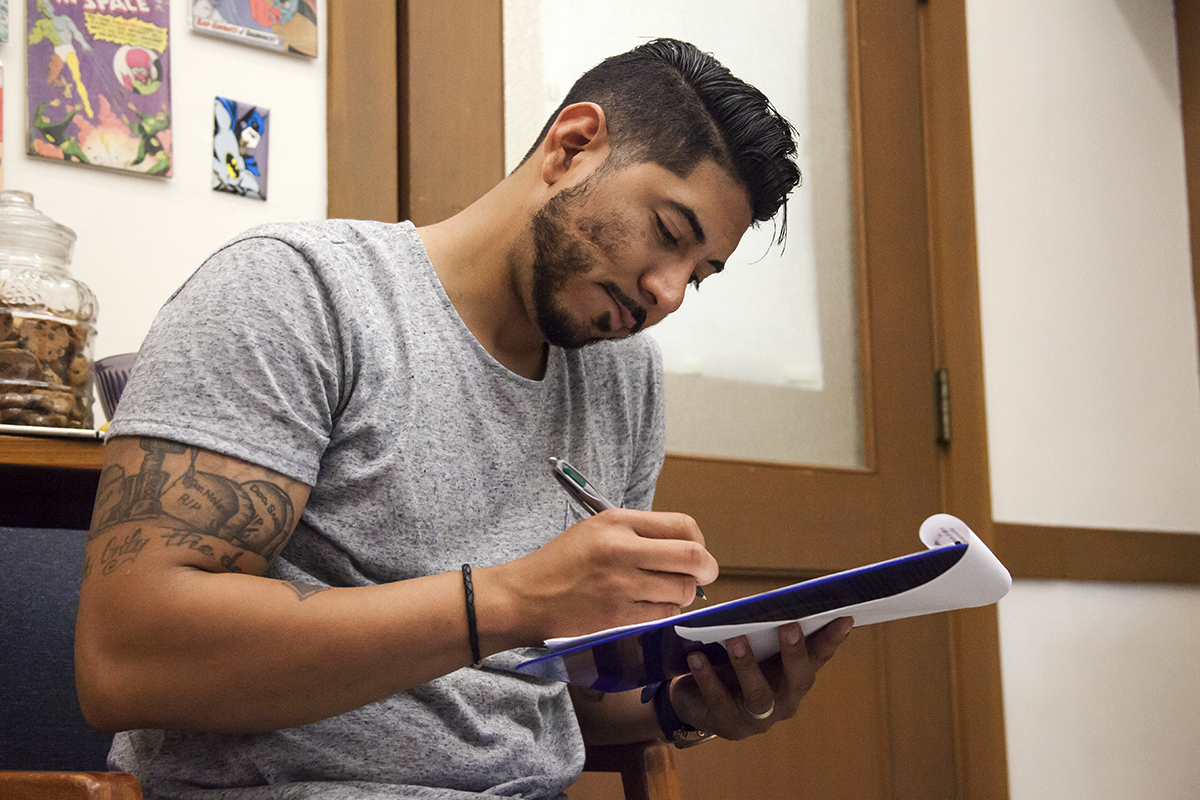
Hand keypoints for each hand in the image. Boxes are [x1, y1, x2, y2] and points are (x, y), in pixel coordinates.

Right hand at [485, 508, 718, 644]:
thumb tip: (687, 548)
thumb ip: (639, 533)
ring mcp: (620, 585)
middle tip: (703, 577)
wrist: (523, 597)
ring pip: (682, 591)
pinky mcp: (617, 617)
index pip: (683, 525)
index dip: (700, 542)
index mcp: (617, 522)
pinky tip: (648, 609)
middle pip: (692, 557)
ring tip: (663, 594)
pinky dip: (664, 614)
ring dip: (682, 596)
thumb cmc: (561, 563)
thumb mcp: (596, 530)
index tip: (697, 553)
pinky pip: (663, 615)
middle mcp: (621, 550)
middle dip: (706, 570)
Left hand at [669, 617, 852, 740]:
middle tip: (789, 625)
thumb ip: (763, 630)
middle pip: (798, 679)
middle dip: (795, 652)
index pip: (818, 657)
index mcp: (794, 677)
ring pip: (759, 694)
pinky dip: (708, 676)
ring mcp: (758, 718)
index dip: (832, 639)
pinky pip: (718, 700)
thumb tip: (771, 600)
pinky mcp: (728, 725)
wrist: (694, 700)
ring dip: (748, 665)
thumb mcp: (750, 646)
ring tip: (735, 639)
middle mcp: (784, 700)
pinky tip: (697, 656)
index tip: (844, 617)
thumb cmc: (729, 664)